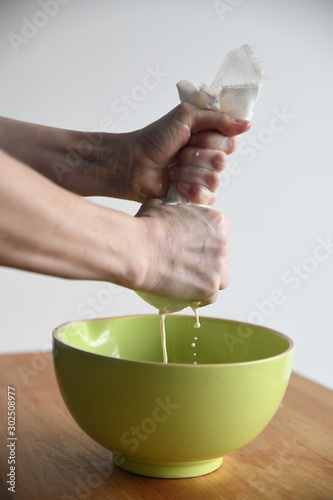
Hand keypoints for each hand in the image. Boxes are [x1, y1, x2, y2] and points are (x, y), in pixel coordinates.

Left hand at [100, 102, 249, 203]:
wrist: (133, 163)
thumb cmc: (155, 139)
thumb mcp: (185, 117)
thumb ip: (217, 118)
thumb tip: (246, 124)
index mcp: (210, 139)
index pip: (230, 141)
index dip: (212, 140)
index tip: (193, 136)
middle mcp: (209, 159)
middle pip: (222, 161)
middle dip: (196, 156)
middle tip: (179, 152)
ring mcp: (202, 180)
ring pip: (214, 179)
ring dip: (188, 171)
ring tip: (171, 169)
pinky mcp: (194, 197)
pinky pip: (208, 197)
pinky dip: (191, 189)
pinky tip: (176, 185)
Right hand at [135, 198, 230, 305]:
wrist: (138, 251)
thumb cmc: (146, 229)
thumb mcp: (161, 205)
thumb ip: (173, 210)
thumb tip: (167, 211)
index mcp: (215, 221)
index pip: (222, 230)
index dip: (209, 238)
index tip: (197, 243)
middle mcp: (222, 244)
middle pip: (223, 254)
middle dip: (210, 259)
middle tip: (190, 263)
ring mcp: (218, 268)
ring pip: (221, 278)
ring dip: (209, 279)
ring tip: (190, 281)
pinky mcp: (209, 289)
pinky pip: (210, 297)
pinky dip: (200, 297)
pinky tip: (189, 296)